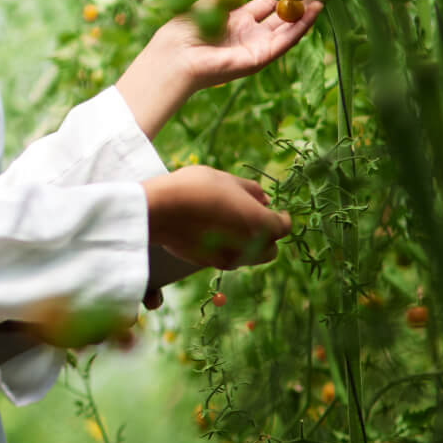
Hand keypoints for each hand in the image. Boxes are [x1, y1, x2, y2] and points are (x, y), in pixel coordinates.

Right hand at [143, 164, 292, 269]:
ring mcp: (228, 258)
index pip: (284, 227)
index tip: (274, 209)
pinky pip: (226, 258)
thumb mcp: (226, 179)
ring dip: (247, 244)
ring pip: (248, 257)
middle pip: (270, 250)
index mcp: (261, 224)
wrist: (158, 210)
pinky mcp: (208, 263)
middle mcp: (250, 247)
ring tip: (230, 225)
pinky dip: (226, 249)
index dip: (282, 217)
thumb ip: (251, 190)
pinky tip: (212, 233)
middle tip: (252, 218)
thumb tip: (265, 199)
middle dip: (267, 237)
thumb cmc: (195, 189)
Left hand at [159, 0, 325, 89]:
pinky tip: (315, 9)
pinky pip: (286, 40)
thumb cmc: (185, 28)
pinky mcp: (261, 57)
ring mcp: (259, 45)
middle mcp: (253, 32)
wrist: (173, 56)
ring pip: (292, 25)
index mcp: (240, 17)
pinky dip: (302, 25)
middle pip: (287, 11)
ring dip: (311, 9)